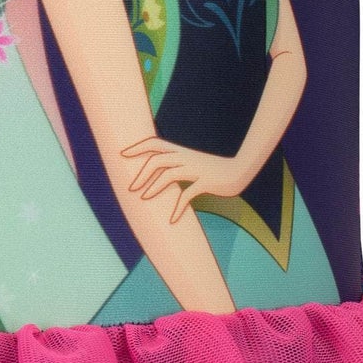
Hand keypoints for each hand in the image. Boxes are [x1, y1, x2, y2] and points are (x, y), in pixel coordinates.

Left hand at [119, 136, 249, 223]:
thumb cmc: (214, 168)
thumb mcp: (193, 163)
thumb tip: (159, 174)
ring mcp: (196, 170)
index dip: (138, 147)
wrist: (240, 169)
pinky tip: (172, 220)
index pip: (155, 143)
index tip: (122, 153)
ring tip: (144, 198)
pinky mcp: (206, 182)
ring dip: (153, 188)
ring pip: (168, 175)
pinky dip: (178, 208)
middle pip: (157, 160)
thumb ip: (177, 165)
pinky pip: (187, 195)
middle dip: (141, 174)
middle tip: (131, 188)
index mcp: (181, 152)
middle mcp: (186, 158)